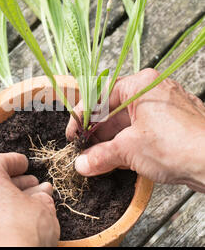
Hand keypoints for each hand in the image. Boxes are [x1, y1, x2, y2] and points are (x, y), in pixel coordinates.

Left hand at [0, 153, 59, 246]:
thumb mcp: (43, 206)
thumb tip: (42, 192)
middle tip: (33, 185)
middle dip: (16, 183)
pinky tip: (16, 220)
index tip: (24, 163)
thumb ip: (41, 195)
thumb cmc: (24, 231)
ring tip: (30, 202)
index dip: (15, 161)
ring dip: (8, 199)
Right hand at [66, 68, 204, 192]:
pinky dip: (126, 144)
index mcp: (140, 85)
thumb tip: (81, 164)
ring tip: (94, 158)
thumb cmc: (178, 145)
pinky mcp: (171, 125)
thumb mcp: (130, 149)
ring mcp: (163, 108)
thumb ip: (101, 155)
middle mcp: (152, 91)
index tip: (72, 134)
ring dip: (109, 141)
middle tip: (81, 149)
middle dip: (95, 132)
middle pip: (113, 109)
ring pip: (127, 122)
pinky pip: (140, 131)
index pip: (100, 95)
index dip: (81, 116)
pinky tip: (115, 159)